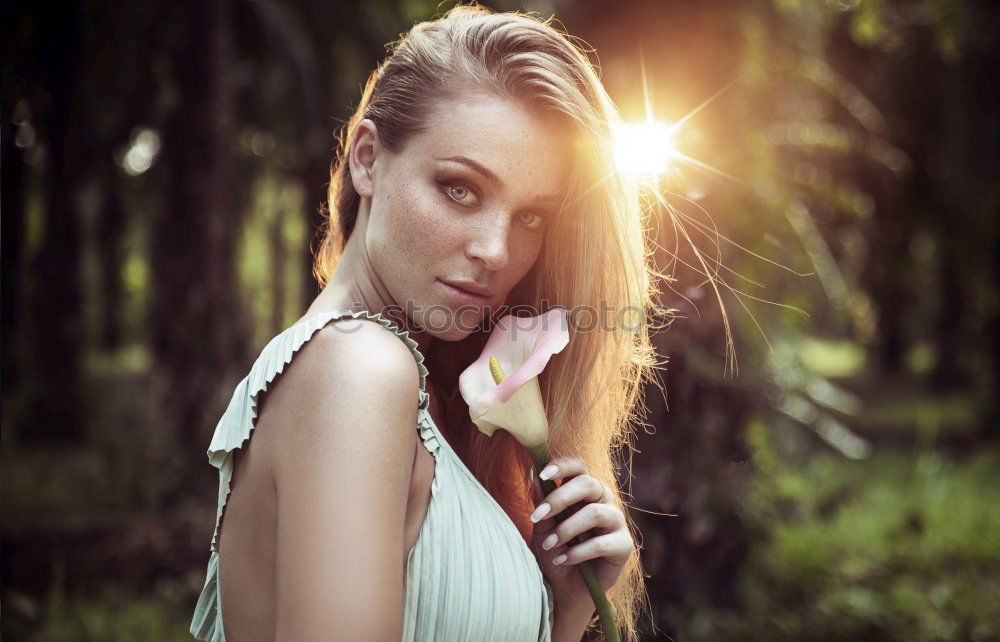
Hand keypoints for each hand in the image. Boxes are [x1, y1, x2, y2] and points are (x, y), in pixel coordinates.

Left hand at [528, 456, 632, 608]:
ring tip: (549, 545)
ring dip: (567, 529)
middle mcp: (603, 501)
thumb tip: (533, 474)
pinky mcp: (624, 545)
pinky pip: (602, 543)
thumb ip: (541, 502)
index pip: (579, 467)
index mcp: (583, 491)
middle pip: (589, 484)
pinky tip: (562, 560)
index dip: (563, 466)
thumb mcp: (542, 527)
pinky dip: (577, 552)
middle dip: (560, 498)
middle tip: (538, 515)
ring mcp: (616, 522)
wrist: (566, 587)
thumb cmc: (554, 551)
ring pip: (596, 512)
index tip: (542, 474)